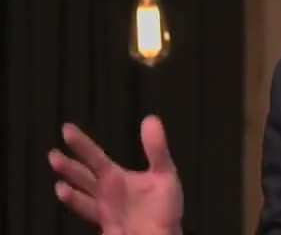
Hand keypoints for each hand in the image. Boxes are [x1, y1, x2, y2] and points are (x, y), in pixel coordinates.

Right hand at [48, 115, 183, 234]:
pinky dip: (75, 201)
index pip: (95, 157)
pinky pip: (88, 211)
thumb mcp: (165, 173)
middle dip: (69, 165)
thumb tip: (151, 119)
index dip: (81, 143)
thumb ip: (156, 149)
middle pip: (83, 174)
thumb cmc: (164, 208)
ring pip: (81, 194)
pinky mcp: (106, 225)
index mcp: (116, 178)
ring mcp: (103, 209)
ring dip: (69, 186)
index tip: (66, 129)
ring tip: (59, 180)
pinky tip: (64, 193)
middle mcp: (105, 192)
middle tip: (53, 154)